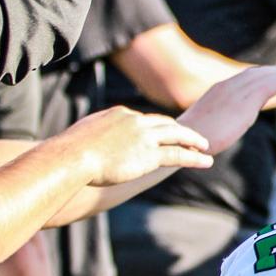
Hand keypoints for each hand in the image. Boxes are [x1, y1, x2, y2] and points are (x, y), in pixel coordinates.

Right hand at [62, 105, 211, 183]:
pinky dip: (194, 157)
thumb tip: (85, 145)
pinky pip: (178, 154)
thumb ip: (91, 137)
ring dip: (193, 140)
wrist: (72, 157)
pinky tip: (206, 160)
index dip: (153, 129)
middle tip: (191, 136)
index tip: (160, 134)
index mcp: (119, 115)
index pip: (142, 120)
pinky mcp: (149, 155)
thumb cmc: (68, 152)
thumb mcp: (81, 137)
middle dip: (178, 130)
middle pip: (164, 123)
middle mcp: (135, 121)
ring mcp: (144, 137)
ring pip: (177, 135)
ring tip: (205, 145)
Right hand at [180, 63, 275, 155]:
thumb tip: (218, 131)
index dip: (264, 76)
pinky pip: (272, 85)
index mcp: (218, 91)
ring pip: (268, 77)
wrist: (183, 140)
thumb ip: (216, 123)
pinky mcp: (245, 101)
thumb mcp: (205, 127)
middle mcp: (228, 86)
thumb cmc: (189, 141)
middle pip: (259, 74)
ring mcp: (237, 92)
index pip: (245, 78)